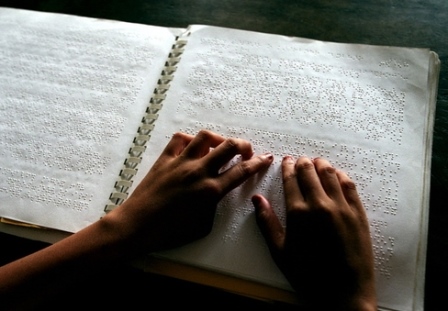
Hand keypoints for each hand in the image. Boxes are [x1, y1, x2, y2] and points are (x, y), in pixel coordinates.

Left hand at [106, 130, 273, 252]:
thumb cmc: (169, 232)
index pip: (242, 171)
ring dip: (218, 139)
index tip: (266, 158)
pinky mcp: (164, 159)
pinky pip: (179, 139)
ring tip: (220, 146)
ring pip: (205, 137)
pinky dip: (190, 139)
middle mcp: (198, 172)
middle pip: (229, 147)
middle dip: (244, 145)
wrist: (137, 226)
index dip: (258, 163)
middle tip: (246, 151)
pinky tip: (193, 147)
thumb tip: (219, 192)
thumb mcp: (203, 225)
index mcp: (210, 191)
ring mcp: (180, 162)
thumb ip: (215, 205)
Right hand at [252, 156, 375, 310]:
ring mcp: (342, 207)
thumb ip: (267, 222)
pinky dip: (341, 175)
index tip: (286, 161)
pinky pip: (349, 186)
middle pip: (310, 172)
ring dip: (321, 165)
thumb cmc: (308, 274)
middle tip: (300, 159)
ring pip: (330, 174)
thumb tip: (257, 199)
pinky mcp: (358, 213)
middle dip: (303, 162)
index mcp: (298, 213)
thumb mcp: (280, 251)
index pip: (291, 180)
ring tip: (317, 162)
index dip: (288, 167)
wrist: (344, 292)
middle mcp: (320, 204)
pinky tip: (337, 175)